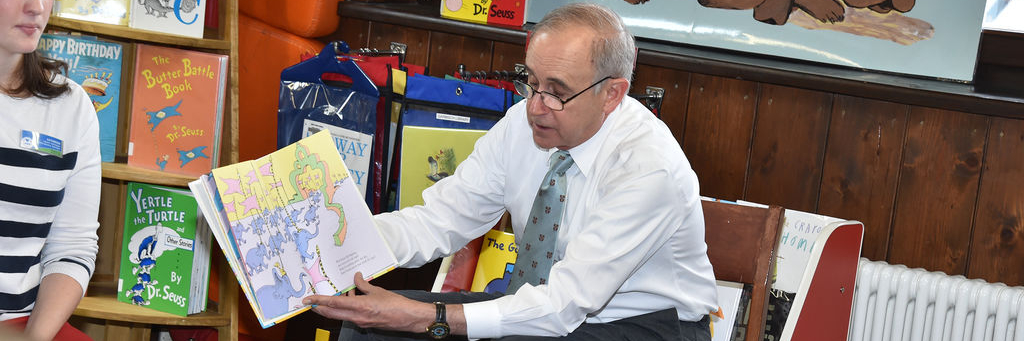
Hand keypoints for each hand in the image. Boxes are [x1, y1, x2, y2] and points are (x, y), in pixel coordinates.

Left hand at [303, 272, 432, 332]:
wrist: (407, 317)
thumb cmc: (396, 304)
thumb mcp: (377, 291)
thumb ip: (363, 285)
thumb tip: (356, 278)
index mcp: (359, 307)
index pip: (333, 304)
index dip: (319, 301)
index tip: (308, 299)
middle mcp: (357, 316)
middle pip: (331, 313)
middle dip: (318, 308)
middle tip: (309, 302)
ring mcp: (360, 322)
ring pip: (339, 315)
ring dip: (333, 307)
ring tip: (330, 297)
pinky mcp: (364, 323)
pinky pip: (349, 315)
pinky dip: (345, 308)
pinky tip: (349, 298)